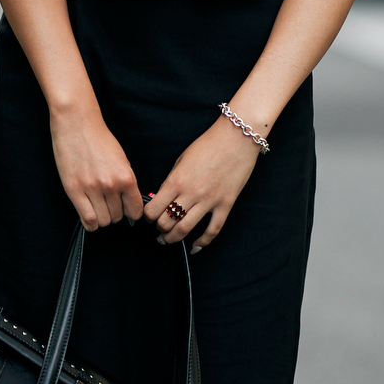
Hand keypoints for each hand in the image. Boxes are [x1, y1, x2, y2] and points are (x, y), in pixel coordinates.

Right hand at [50, 103, 142, 230]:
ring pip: (103, 221)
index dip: (131, 212)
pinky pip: (87, 220)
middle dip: (115, 213)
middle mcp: (110, 185)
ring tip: (98, 206)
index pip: (135, 211)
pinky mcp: (74, 191)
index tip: (126, 209)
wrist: (77, 124)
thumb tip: (130, 204)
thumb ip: (126, 183)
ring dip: (102, 217)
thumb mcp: (122, 161)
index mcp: (126, 178)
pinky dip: (91, 222)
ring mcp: (91, 189)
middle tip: (108, 203)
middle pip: (118, 217)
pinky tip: (90, 214)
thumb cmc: (100, 140)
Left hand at [143, 117, 261, 252]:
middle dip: (159, 228)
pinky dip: (202, 242)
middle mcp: (190, 193)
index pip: (153, 209)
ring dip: (173, 238)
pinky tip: (195, 246)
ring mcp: (209, 201)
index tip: (148, 217)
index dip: (147, 217)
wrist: (236, 137)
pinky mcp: (225, 204)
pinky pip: (213, 230)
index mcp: (176, 181)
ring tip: (168, 240)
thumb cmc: (208, 145)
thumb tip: (161, 198)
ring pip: (185, 229)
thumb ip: (171, 180)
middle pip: (166, 222)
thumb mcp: (181, 160)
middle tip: (158, 229)